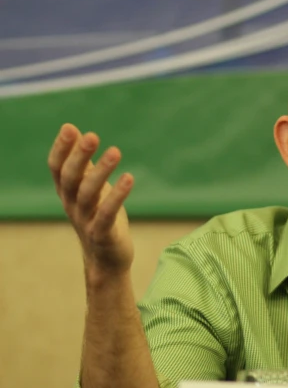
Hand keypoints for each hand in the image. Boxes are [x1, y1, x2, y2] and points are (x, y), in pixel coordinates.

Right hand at [48, 123, 134, 279]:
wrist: (106, 260)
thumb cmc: (99, 217)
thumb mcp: (90, 188)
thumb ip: (83, 163)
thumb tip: (74, 131)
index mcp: (67, 193)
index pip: (57, 168)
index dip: (61, 149)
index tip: (69, 128)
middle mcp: (72, 205)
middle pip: (70, 179)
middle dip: (79, 156)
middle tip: (92, 135)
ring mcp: (85, 221)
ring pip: (88, 194)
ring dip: (101, 172)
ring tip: (116, 151)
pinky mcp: (102, 235)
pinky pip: (107, 214)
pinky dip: (117, 196)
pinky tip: (129, 178)